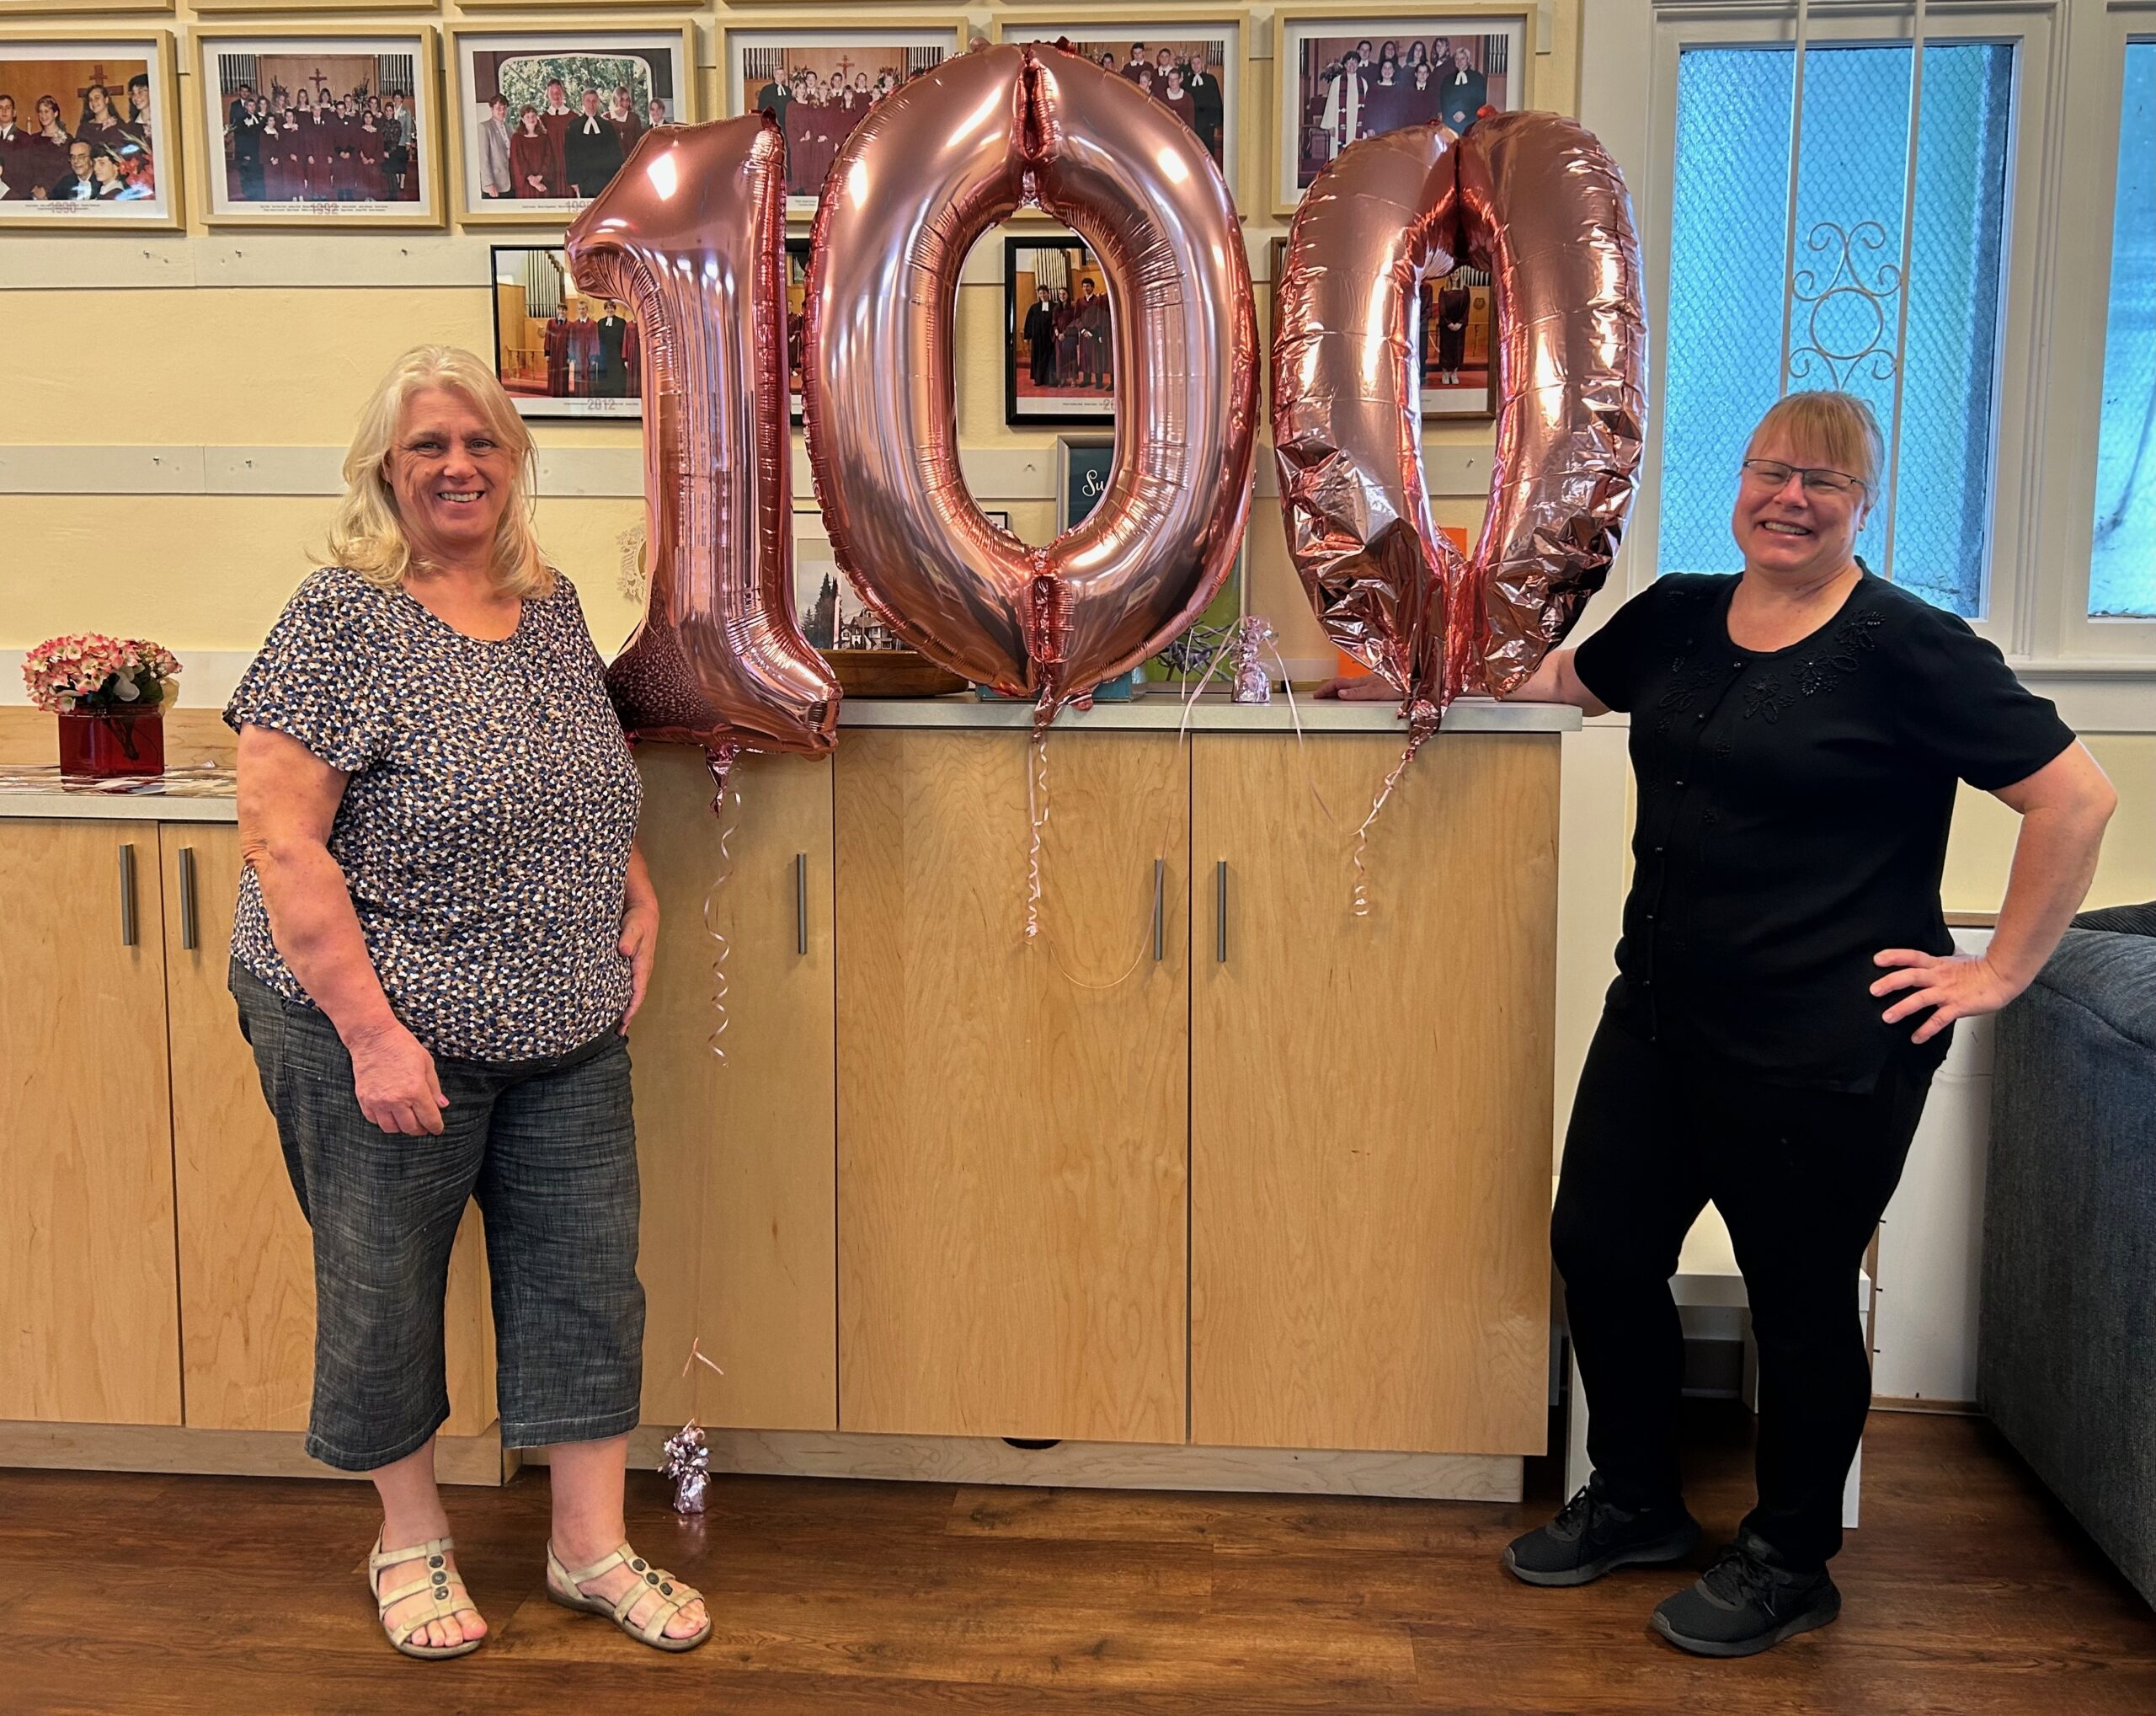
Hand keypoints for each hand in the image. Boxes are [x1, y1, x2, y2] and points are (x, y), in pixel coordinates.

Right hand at [346, 1019, 448, 1135]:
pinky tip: (390, 1113)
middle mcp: (396, 1100)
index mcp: (415, 1090)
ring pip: (391, 1128)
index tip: (437, 1129)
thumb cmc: (403, 1047)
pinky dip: (383, 1121)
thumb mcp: (426, 1063)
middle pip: (410, 1128)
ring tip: (407, 1120)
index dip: (435, 1127)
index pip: (429, 1118)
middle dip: (420, 1129)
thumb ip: (434, 1088)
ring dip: (401, 1127)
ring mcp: (378, 1101)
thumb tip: (442, 1105)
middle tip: (423, 1125)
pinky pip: (374, 1120)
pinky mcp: (364, 1099)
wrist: (373, 1038)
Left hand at [618, 895, 658, 1032]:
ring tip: (614, 1026)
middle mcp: (640, 970)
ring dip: (624, 1008)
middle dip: (628, 1015)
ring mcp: (634, 969)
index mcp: (642, 964)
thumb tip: (622, 950)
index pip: (638, 991)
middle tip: (618, 1033)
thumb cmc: (638, 919)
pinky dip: (620, 997)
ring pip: (630, 993)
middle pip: (635, 997)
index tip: (624, 1022)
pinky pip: (625, 985)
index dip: (631, 1008)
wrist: (642, 910)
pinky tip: (609, 1003)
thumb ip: (629, 937)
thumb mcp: (634, 925)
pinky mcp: (628, 965)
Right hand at [1312, 674, 1397, 701]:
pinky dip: (1348, 692)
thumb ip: (1358, 693)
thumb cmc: (1399, 686)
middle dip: (1328, 689)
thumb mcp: (1377, 692)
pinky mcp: (1377, 687)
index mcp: (1361, 682)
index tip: (1315, 695)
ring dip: (1337, 690)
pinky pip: (1357, 688)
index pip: (1336, 683)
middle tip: (1319, 696)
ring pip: (1348, 685)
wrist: (1415, 683)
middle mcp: (1364, 681)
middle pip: (1340, 684)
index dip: (1324, 689)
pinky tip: (1351, 695)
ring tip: (1331, 696)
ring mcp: (1370, 683)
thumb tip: (1340, 694)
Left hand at [1869, 949, 2024, 1043]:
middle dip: (1890, 982)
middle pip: (1911, 976)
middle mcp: (1940, 977)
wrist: (2003, 976)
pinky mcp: (1957, 1006)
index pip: (1913, 956)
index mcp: (1938, 964)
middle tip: (1873, 990)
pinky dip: (1926, 1030)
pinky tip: (1916, 1038)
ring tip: (1887, 1017)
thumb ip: (1939, 962)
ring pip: (1920, 998)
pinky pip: (1938, 1020)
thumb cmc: (1982, 969)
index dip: (1894, 956)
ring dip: (1902, 1008)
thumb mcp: (1956, 960)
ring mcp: (1948, 992)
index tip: (1877, 959)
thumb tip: (1927, 961)